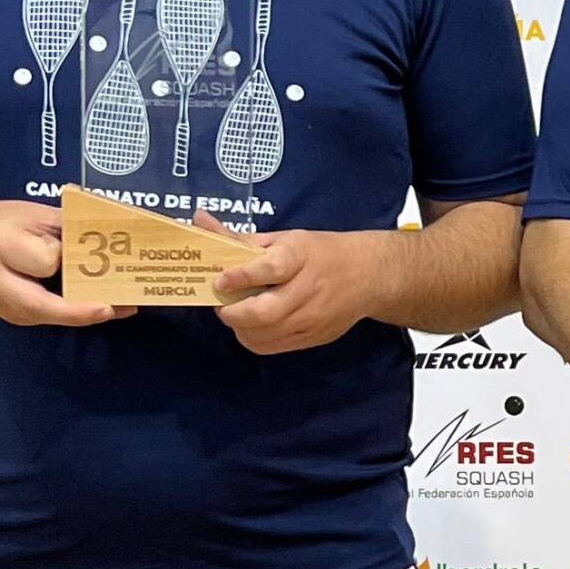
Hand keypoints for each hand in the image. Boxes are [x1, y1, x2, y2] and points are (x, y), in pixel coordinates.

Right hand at [0, 198, 130, 327]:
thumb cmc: (7, 222)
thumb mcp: (37, 214)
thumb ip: (69, 228)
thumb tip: (112, 238)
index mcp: (1, 243)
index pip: (43, 261)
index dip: (63, 257)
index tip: (75, 248)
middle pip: (40, 304)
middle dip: (79, 310)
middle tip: (115, 307)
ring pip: (45, 316)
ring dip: (83, 314)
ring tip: (122, 307)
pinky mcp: (8, 315)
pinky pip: (45, 318)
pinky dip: (73, 314)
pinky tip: (99, 307)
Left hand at [201, 215, 376, 354]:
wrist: (370, 276)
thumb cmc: (321, 252)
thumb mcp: (286, 239)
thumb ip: (240, 238)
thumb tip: (199, 221)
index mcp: (302, 256)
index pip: (271, 269)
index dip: (242, 276)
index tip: (221, 280)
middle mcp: (309, 288)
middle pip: (265, 312)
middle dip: (233, 313)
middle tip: (222, 303)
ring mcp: (313, 318)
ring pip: (264, 334)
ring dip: (240, 327)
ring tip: (237, 313)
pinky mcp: (314, 338)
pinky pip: (272, 347)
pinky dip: (254, 338)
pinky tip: (253, 325)